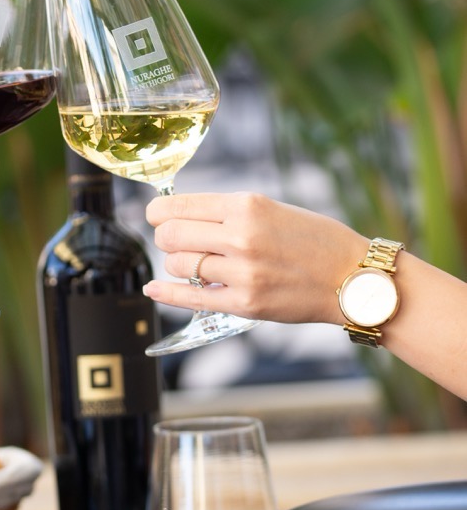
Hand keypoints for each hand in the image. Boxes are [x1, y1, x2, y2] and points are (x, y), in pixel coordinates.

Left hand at [142, 192, 368, 324]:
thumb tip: (179, 214)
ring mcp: (242, 273)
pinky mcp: (246, 303)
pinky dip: (167, 294)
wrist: (354, 278)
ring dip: (178, 263)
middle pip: (171, 235)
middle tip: (174, 239)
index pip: (179, 206)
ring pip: (178, 265)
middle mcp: (240, 237)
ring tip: (197, 262)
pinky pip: (192, 299)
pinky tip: (154, 289)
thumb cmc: (313, 239)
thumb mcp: (270, 207)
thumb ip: (226, 211)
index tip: (155, 214)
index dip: (158, 211)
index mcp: (246, 206)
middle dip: (165, 236)